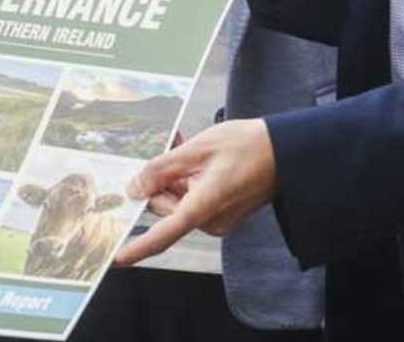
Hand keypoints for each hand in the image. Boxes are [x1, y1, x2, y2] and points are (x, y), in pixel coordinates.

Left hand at [115, 119, 277, 264]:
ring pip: (177, 202)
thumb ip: (161, 169)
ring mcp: (218, 220)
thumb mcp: (197, 149)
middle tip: (169, 150)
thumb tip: (134, 189)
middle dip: (159, 182)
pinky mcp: (222, 214)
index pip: (165, 233)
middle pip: (165, 208)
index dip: (139, 247)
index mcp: (205, 206)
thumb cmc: (247, 146)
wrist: (285, 150)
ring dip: (173, 178)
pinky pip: (192, 201)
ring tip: (185, 148)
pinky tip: (193, 159)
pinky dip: (186, 182)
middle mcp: (211, 221)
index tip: (118, 258)